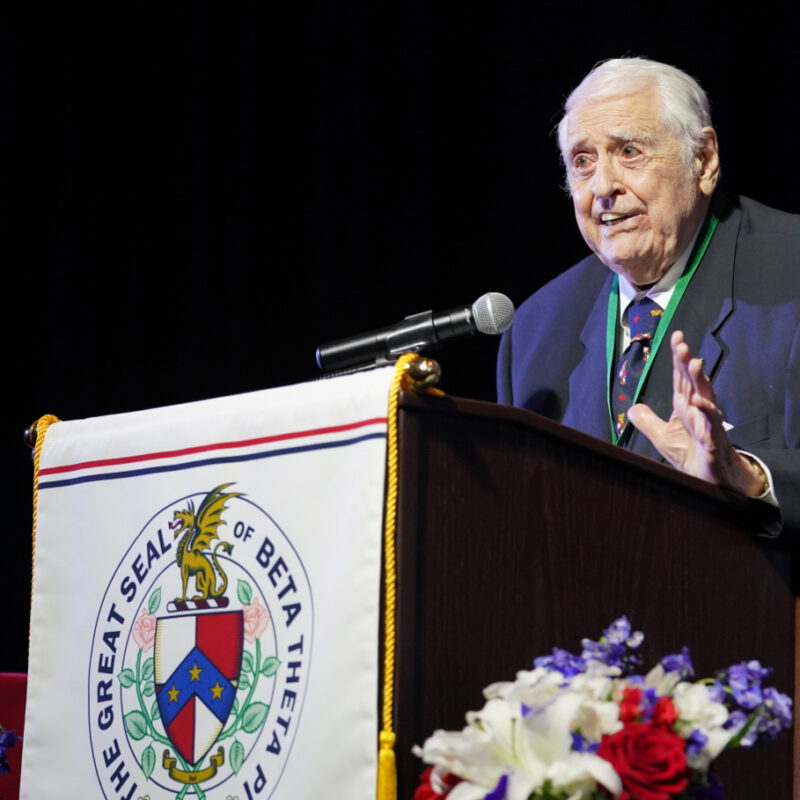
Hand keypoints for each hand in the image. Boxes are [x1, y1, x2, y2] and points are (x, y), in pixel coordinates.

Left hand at [626, 330, 766, 496]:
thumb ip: (648, 421)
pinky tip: (699, 401)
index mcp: (686, 407)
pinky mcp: (714, 442)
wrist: (712, 481)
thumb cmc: (692, 456)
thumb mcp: (662, 437)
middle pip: (693, 382)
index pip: (681, 378)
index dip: (678, 358)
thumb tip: (632, 408)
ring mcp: (708, 424)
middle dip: (687, 362)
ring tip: (693, 362)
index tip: (677, 336)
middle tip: (682, 344)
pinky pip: (711, 424)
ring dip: (700, 380)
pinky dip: (707, 412)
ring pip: (706, 397)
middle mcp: (698, 410)